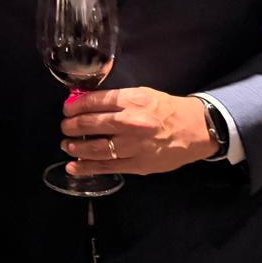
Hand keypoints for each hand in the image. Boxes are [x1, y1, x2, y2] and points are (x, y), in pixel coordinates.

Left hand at [59, 88, 216, 175]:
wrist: (196, 129)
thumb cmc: (167, 109)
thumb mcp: (142, 94)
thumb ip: (116, 99)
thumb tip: (86, 104)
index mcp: (131, 100)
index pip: (94, 102)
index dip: (75, 106)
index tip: (67, 109)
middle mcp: (130, 122)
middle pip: (90, 124)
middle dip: (71, 126)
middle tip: (65, 127)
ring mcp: (133, 146)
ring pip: (95, 148)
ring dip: (75, 147)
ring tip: (67, 145)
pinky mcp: (137, 165)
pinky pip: (107, 167)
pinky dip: (86, 168)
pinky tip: (73, 167)